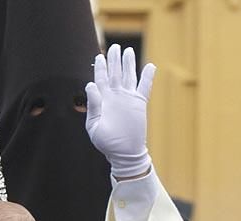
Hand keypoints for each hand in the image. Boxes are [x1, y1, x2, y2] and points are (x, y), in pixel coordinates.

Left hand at [85, 43, 155, 177]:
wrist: (123, 154)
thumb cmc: (106, 143)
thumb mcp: (94, 126)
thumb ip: (93, 105)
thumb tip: (91, 85)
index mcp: (102, 100)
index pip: (100, 79)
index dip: (100, 67)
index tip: (100, 56)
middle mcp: (115, 96)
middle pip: (115, 73)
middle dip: (114, 60)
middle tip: (114, 47)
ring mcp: (128, 99)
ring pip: (128, 76)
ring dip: (128, 63)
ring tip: (128, 51)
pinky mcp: (139, 104)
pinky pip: (144, 87)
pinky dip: (147, 76)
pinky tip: (150, 66)